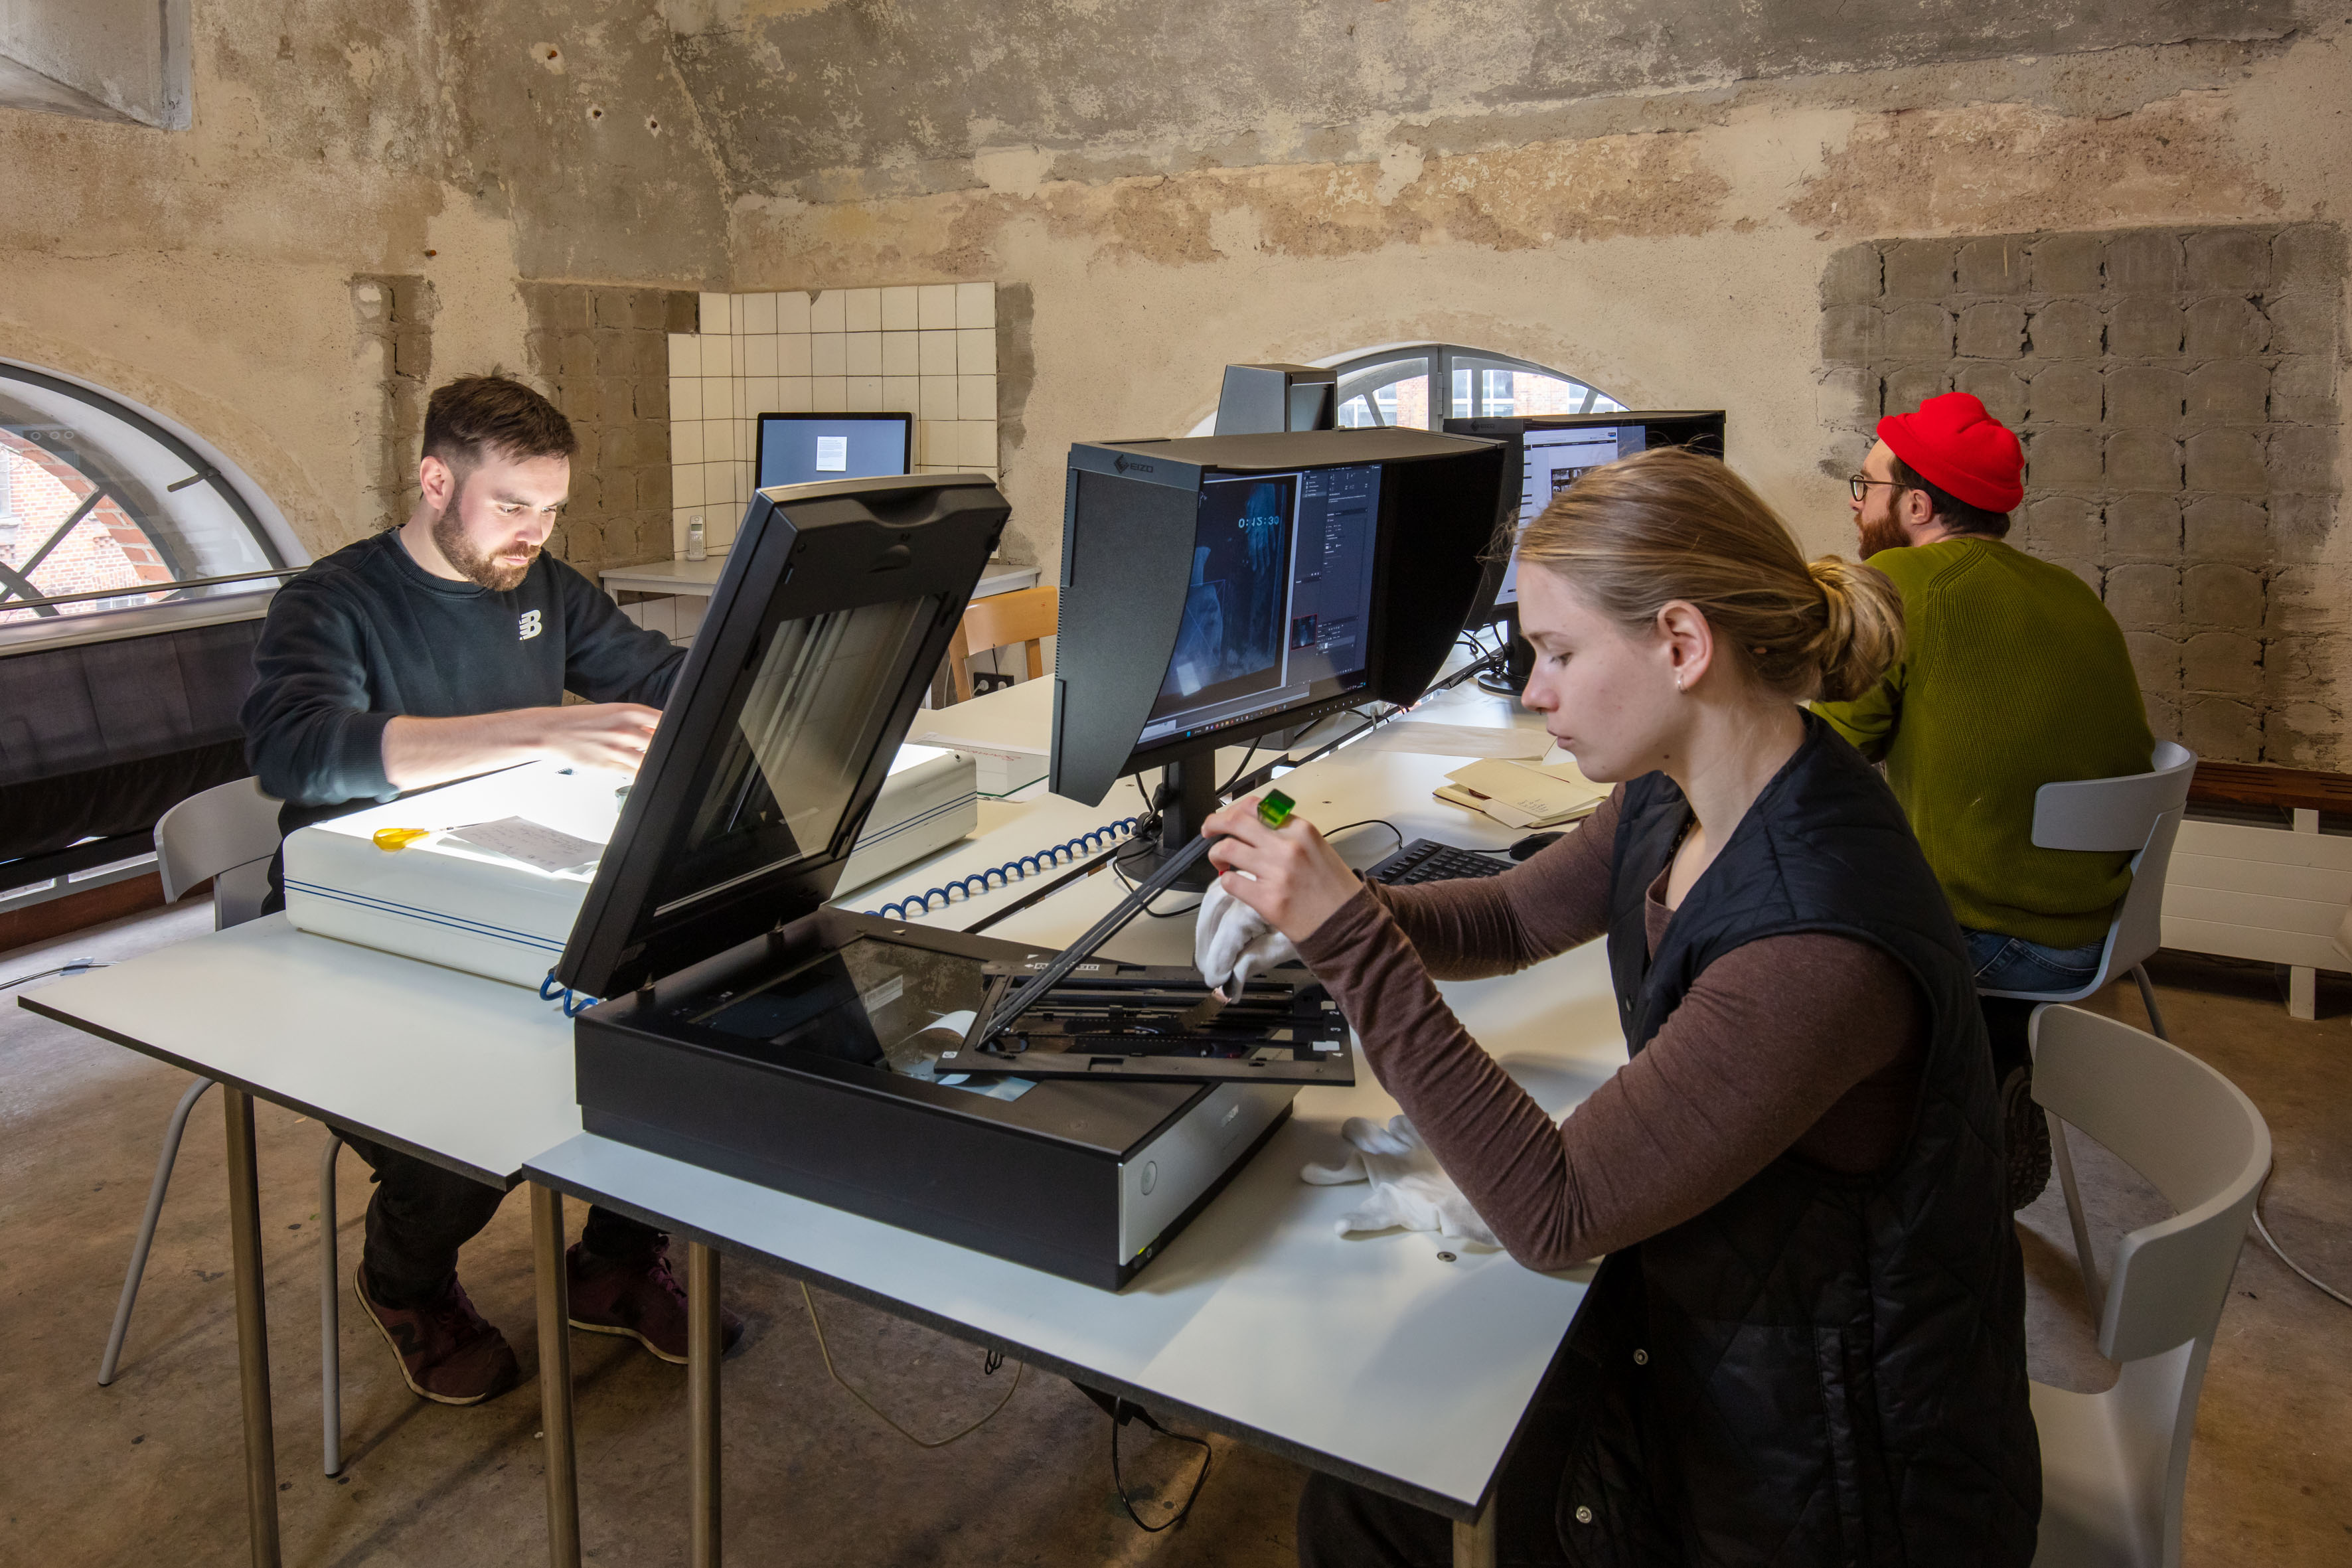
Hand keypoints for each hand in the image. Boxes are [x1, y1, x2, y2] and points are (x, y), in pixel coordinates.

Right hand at [382, 702, 664, 790]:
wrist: (546, 730)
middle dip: (672, 750)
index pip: (665, 719)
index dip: (679, 730)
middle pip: (661, 741)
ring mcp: (616, 746)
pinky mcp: (606, 763)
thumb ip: (636, 723)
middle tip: (684, 758)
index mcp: (628, 711)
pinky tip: (648, 780)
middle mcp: (625, 727)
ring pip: (648, 759)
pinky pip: (633, 773)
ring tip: (669, 772)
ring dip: (658, 765)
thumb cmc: (578, 721)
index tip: (688, 737)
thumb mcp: (610, 714)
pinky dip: (643, 777)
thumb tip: (659, 730)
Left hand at [1200, 794, 1362, 946]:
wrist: (1347, 923)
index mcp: (1300, 829)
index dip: (1235, 810)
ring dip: (1216, 853)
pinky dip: (1226, 880)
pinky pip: (1231, 881)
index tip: (1227, 817)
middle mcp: (1286, 846)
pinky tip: (1234, 882)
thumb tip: (1254, 827)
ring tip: (1219, 860)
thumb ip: (1287, 834)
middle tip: (1208, 830)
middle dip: (1214, 823)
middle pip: (1235, 822)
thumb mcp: (1316, 848)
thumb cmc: (1334, 888)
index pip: (1257, 807)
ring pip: (1227, 849)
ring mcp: (1275, 873)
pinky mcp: (1266, 899)